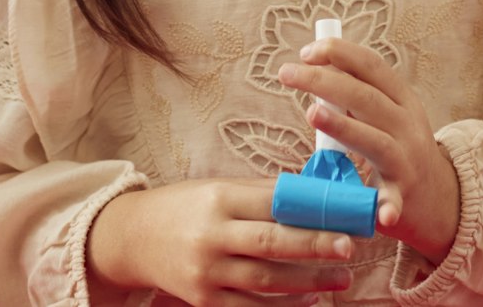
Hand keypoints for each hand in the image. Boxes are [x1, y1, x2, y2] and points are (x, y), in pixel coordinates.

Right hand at [86, 179, 355, 306]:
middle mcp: (212, 235)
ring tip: (341, 277)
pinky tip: (309, 300)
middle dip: (315, 246)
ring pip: (266, 280)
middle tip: (349, 248)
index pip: (273, 203)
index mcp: (219, 199)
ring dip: (308, 281)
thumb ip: (262, 193)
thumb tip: (316, 194)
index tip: (344, 214)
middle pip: (272, 242)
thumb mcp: (219, 188)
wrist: (133, 238)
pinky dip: (282, 306)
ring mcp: (206, 272)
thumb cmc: (186, 206)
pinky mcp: (203, 300)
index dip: (311, 210)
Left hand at [279, 38, 461, 263]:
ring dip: (343, 126)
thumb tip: (314, 69)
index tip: (305, 52)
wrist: (439, 197)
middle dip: (323, 80)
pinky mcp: (403, 194)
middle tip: (286, 73)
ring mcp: (406, 159)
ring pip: (374, 139)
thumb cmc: (398, 149)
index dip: (339, 52)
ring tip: (312, 113)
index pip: (371, 65)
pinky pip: (393, 199)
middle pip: (364, 96)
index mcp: (402, 99)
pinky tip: (380, 214)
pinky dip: (387, 205)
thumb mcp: (387, 116)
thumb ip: (357, 98)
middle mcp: (407, 124)